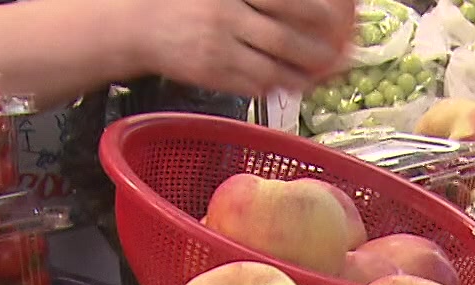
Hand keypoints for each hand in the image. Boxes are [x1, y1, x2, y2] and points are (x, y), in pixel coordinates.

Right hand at [126, 0, 357, 97]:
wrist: (140, 27)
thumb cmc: (188, 4)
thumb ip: (258, 0)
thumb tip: (304, 5)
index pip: (281, 1)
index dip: (311, 11)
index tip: (332, 17)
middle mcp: (225, 17)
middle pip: (282, 38)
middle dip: (314, 50)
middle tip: (334, 53)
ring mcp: (217, 50)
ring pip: (271, 68)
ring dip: (300, 75)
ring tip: (319, 73)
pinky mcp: (211, 76)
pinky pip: (252, 85)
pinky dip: (275, 85)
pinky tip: (290, 82)